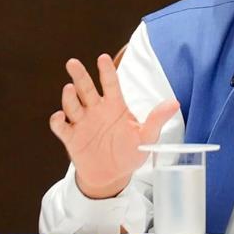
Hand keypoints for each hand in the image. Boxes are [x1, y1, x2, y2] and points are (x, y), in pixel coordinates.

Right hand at [49, 54, 179, 198]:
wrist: (113, 176)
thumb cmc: (130, 152)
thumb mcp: (146, 137)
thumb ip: (157, 119)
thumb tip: (175, 103)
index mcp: (115, 105)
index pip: (110, 84)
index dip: (106, 71)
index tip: (103, 58)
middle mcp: (97, 110)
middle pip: (86, 89)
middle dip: (80, 76)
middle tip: (73, 63)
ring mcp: (83, 123)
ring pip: (73, 105)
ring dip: (69, 97)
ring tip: (69, 89)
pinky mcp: (72, 138)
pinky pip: (62, 127)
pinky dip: (58, 121)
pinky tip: (59, 116)